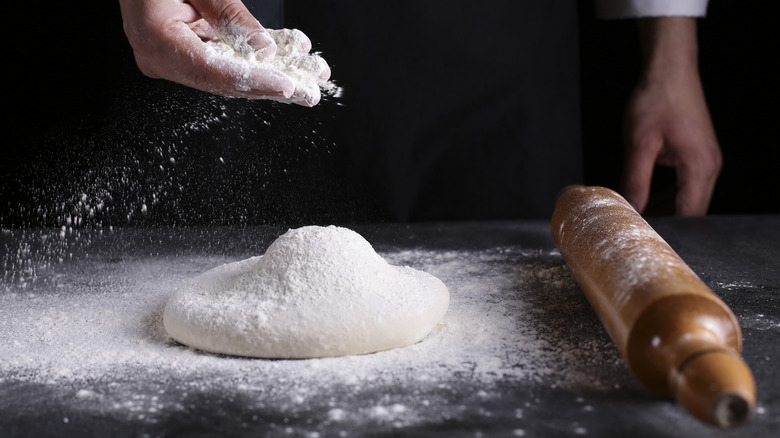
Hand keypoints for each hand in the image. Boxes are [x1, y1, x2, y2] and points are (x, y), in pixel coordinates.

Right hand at [118, 0, 325, 104]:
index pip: (213, 72)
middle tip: (308, 92)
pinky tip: (283, 59)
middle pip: (223, 82)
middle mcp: (159, 56)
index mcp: (155, 39)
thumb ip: (231, 16)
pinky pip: (221, 61)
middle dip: (270, 86)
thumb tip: (263, 49)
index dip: (253, 82)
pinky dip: (252, 61)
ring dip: (268, 76)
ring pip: (226, 75)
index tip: (286, 86)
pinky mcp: (180, 51)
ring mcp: (168, 57)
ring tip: (305, 77)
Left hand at [621, 18, 721, 215]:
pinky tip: (647, 200)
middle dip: (667, 223)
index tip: (646, 240)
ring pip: (689, 199)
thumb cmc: (656, 100)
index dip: (669, 230)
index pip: (689, 214)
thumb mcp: (639, 144)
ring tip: (639, 220)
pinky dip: (668, 196)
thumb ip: (635, 180)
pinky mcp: (698, 155)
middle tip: (638, 233)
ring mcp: (706, 160)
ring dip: (666, 210)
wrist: (669, 70)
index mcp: (699, 165)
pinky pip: (685, 186)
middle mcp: (709, 165)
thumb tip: (630, 210)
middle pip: (692, 210)